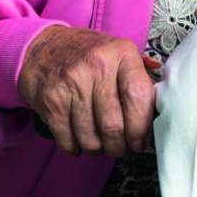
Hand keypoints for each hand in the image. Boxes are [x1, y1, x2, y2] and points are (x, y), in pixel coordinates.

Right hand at [18, 25, 155, 155]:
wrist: (44, 46)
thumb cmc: (90, 57)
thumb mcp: (120, 57)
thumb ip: (139, 84)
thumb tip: (153, 126)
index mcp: (122, 54)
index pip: (138, 96)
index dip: (141, 127)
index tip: (141, 141)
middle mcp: (97, 66)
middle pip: (113, 124)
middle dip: (119, 146)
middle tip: (120, 147)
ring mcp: (71, 83)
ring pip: (90, 137)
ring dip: (98, 149)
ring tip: (101, 143)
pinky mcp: (51, 100)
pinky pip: (67, 139)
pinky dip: (76, 148)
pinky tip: (80, 139)